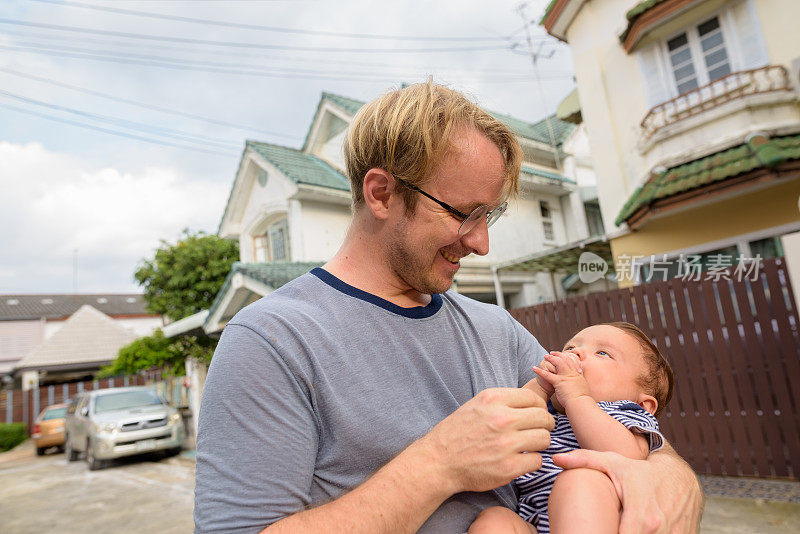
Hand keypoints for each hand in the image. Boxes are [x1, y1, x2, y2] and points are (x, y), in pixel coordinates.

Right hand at [413, 387, 554, 494]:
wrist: (438, 461)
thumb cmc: (458, 433)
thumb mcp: (476, 405)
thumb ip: (503, 402)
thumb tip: (534, 403)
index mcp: (493, 399)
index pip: (533, 398)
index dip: (538, 407)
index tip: (535, 415)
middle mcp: (501, 419)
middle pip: (543, 417)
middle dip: (545, 424)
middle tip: (538, 431)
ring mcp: (505, 444)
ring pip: (544, 439)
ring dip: (539, 443)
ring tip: (529, 446)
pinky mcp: (508, 467)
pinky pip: (537, 461)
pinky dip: (531, 461)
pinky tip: (520, 460)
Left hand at [533, 351, 591, 406]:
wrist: (581, 403)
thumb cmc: (582, 400)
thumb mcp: (584, 389)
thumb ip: (580, 385)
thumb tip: (580, 386)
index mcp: (578, 375)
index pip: (572, 362)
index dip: (567, 357)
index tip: (562, 355)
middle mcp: (572, 374)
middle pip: (566, 359)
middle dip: (558, 355)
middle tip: (551, 353)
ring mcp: (566, 377)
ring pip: (558, 363)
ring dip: (551, 358)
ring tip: (545, 356)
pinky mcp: (559, 382)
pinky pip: (547, 375)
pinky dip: (540, 371)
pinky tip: (534, 368)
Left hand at [553, 448, 703, 532]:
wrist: (680, 477)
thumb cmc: (641, 473)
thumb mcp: (614, 464)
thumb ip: (585, 461)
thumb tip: (557, 459)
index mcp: (642, 516)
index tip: (596, 531)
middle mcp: (660, 530)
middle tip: (605, 527)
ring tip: (619, 526)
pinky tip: (637, 530)